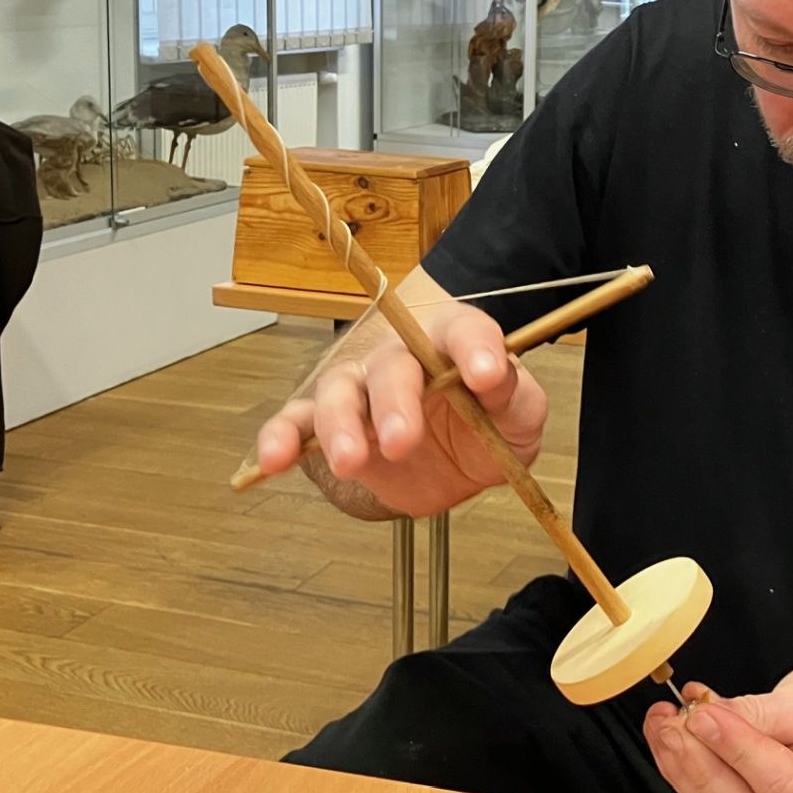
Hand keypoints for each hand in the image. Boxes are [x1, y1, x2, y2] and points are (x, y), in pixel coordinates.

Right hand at [254, 301, 547, 515]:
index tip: (486, 375)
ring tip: (349, 461)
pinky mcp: (335, 428)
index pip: (463, 331)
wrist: (461, 456)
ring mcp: (362, 389)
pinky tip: (272, 460)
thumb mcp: (520, 412)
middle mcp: (402, 356)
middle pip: (389, 365)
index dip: (474, 348)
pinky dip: (280, 438)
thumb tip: (494, 376)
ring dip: (338, 425)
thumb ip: (513, 392)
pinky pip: (296, 423)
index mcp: (453, 341)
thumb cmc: (491, 419)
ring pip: (338, 391)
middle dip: (393, 401)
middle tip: (401, 440)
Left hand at [644, 664, 792, 792]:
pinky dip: (693, 783)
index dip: (736, 752)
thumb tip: (703, 719)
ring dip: (686, 775)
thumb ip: (757, 714)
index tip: (701, 715)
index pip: (785, 788)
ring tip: (664, 727)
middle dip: (700, 769)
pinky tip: (675, 746)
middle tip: (670, 723)